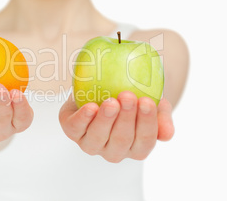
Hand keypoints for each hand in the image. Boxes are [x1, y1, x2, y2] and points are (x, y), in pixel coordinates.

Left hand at [59, 91, 173, 162]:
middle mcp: (113, 151)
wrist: (99, 88)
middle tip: (128, 96)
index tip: (147, 101)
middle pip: (121, 140)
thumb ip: (161, 116)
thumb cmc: (128, 99)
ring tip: (111, 101)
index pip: (145, 141)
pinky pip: (75, 128)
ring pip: (98, 137)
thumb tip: (167, 134)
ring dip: (105, 119)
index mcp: (135, 147)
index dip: (147, 123)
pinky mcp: (72, 131)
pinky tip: (91, 107)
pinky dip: (83, 119)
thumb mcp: (150, 103)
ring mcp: (91, 143)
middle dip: (126, 118)